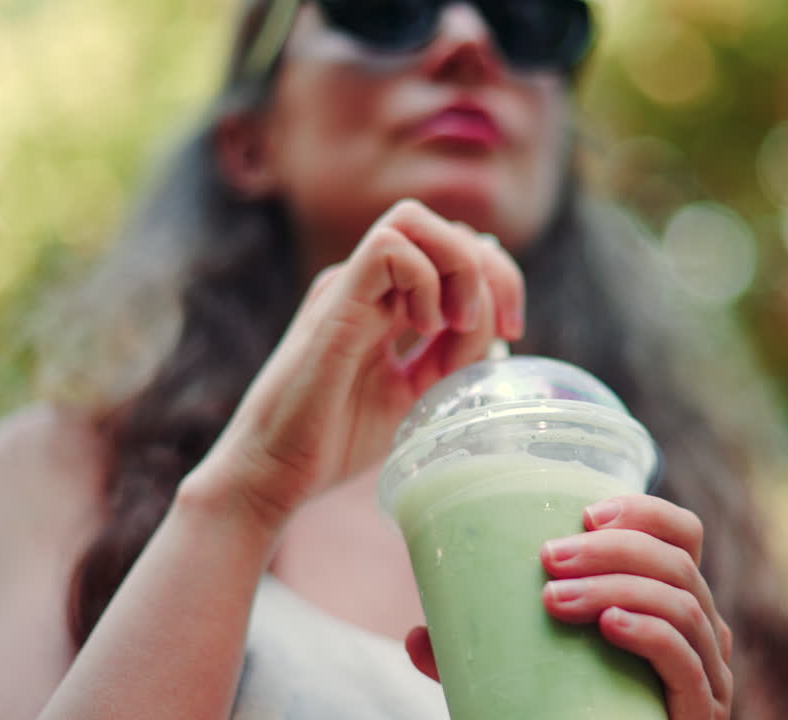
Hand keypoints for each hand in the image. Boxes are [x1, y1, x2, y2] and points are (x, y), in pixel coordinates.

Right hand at [194, 199, 523, 527]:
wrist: (275, 472)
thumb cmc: (336, 438)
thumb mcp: (417, 393)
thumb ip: (452, 358)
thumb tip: (496, 329)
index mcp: (389, 302)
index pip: (456, 251)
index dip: (499, 280)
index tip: (513, 333)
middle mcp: (369, 284)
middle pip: (445, 226)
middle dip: (492, 269)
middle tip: (501, 328)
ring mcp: (349, 287)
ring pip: (414, 220)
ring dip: (459, 266)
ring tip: (459, 325)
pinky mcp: (335, 302)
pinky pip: (388, 247)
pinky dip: (424, 280)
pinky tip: (424, 331)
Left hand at [404, 495, 733, 719]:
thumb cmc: (576, 716)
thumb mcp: (534, 674)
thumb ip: (482, 658)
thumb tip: (416, 636)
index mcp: (673, 604)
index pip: (682, 535)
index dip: (643, 512)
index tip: (586, 512)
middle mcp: (702, 632)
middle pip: (677, 563)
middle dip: (611, 550)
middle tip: (548, 557)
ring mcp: (708, 674)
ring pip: (680, 604)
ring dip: (615, 587)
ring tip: (554, 598)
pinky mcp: (701, 711)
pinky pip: (686, 660)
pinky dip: (650, 632)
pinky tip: (611, 624)